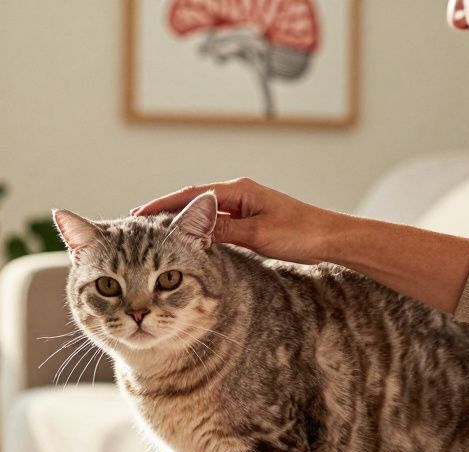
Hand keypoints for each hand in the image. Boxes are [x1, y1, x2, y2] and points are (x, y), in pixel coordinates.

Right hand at [131, 178, 342, 264]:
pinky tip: (185, 243)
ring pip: (203, 215)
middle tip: (138, 225)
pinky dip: (198, 232)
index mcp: (239, 190)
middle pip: (193, 202)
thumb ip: (223, 230)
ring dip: (180, 224)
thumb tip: (190, 228)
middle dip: (166, 213)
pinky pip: (216, 225)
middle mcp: (238, 195)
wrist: (330, 239)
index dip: (163, 205)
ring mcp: (243, 208)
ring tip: (155, 235)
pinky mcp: (249, 222)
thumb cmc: (300, 233)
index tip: (139, 214)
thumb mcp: (257, 233)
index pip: (191, 195)